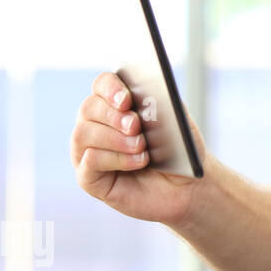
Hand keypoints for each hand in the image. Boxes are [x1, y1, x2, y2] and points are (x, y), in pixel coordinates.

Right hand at [71, 71, 208, 227]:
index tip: (127, 100)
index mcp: (116, 104)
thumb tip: (145, 94)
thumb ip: (161, 104)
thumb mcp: (177, 122)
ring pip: (83, 133)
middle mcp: (97, 124)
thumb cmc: (179, 150)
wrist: (187, 186)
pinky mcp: (89, 178)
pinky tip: (138, 162)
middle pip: (89, 107)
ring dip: (114, 139)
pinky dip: (116, 159)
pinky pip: (89, 161)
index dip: (111, 88)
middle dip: (113, 116)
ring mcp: (88, 151)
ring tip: (141, 146)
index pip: (103, 84)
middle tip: (136, 125)